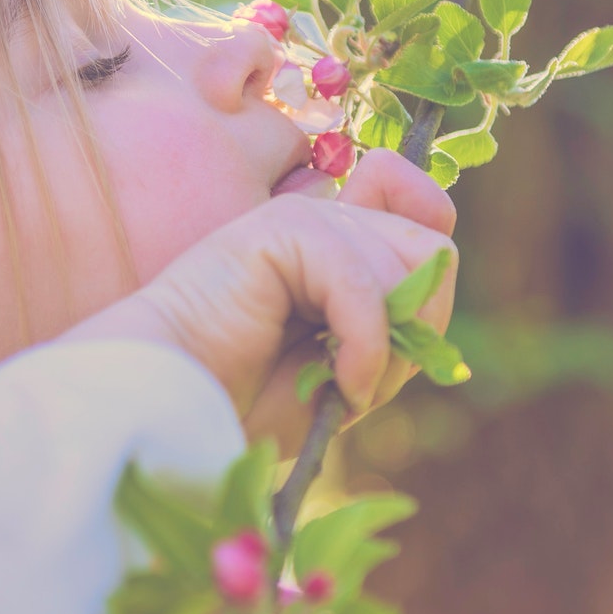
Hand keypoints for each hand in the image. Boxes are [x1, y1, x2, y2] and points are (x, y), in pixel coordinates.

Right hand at [64, 149, 455, 448]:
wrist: (174, 403)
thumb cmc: (250, 396)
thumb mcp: (352, 367)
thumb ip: (401, 323)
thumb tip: (438, 273)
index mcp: (336, 244)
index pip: (427, 210)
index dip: (435, 264)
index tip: (407, 330)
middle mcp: (326, 219)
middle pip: (433, 249)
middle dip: (416, 327)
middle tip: (361, 375)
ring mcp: (305, 216)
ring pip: (411, 265)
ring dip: (388, 346)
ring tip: (338, 384)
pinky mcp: (283, 228)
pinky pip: (366, 286)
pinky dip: (365, 347)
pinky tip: (338, 384)